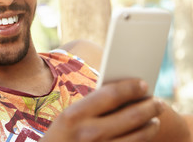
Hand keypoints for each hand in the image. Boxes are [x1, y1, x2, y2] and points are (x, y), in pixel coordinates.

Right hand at [41, 79, 163, 141]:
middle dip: (149, 106)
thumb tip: (125, 93)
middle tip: (158, 101)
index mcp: (75, 114)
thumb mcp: (69, 117)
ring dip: (151, 125)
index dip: (130, 87)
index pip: (111, 95)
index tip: (143, 83)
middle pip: (131, 116)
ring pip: (138, 136)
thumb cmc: (62, 135)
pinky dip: (142, 140)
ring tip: (154, 118)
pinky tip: (144, 133)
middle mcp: (89, 133)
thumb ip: (93, 105)